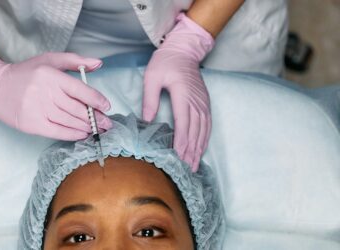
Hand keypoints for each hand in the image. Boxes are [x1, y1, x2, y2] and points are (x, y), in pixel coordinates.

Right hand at [0, 45, 111, 139]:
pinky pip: (58, 132)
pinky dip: (73, 134)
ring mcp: (38, 110)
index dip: (97, 100)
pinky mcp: (32, 124)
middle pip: (77, 109)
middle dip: (96, 118)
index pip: (81, 90)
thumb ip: (75, 61)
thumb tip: (99, 64)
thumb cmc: (27, 73)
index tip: (107, 106)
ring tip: (98, 129)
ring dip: (87, 127)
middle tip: (108, 123)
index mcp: (51, 75)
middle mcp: (45, 92)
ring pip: (70, 121)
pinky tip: (83, 134)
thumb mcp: (49, 60)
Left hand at [142, 13, 214, 171]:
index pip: (183, 123)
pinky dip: (205, 138)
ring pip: (203, 130)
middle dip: (190, 152)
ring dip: (199, 148)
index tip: (179, 157)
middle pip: (194, 131)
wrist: (184, 50)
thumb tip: (147, 121)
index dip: (181, 142)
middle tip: (186, 169)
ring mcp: (203, 102)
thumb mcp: (152, 77)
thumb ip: (150, 99)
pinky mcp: (205, 102)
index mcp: (183, 94)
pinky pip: (207, 124)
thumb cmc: (165, 62)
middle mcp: (196, 101)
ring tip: (194, 165)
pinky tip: (201, 149)